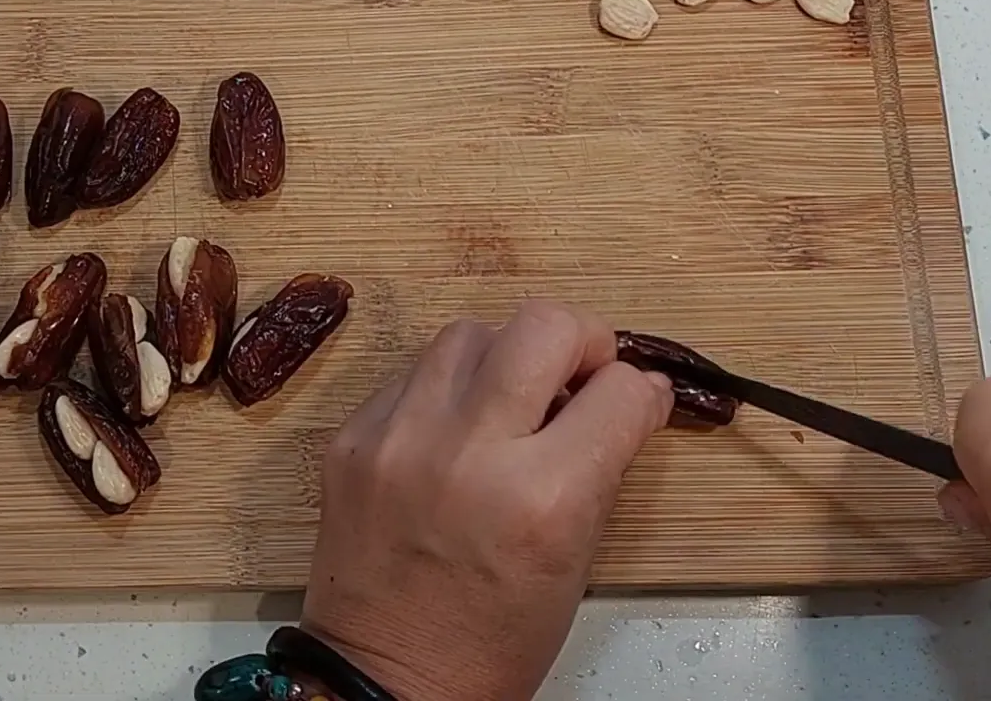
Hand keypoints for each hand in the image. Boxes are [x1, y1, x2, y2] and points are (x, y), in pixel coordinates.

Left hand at [299, 300, 673, 700]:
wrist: (385, 678)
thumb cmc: (494, 638)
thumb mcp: (576, 559)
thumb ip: (601, 463)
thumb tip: (628, 391)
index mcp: (541, 498)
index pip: (618, 389)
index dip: (638, 392)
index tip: (633, 401)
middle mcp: (468, 453)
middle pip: (541, 324)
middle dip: (579, 340)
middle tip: (578, 377)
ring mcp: (399, 439)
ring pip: (469, 333)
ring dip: (504, 357)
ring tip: (510, 402)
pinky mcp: (352, 439)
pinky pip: (411, 373)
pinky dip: (444, 390)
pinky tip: (454, 431)